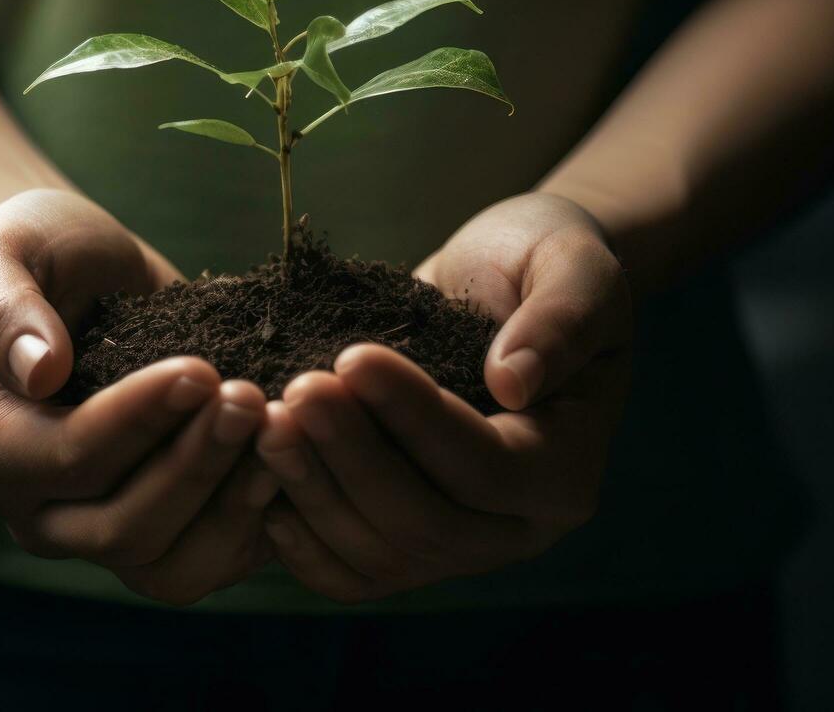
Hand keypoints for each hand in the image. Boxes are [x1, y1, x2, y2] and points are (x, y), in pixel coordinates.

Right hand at [0, 188, 278, 604]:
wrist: (91, 275)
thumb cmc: (40, 257)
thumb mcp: (4, 253)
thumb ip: (2, 308)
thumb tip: (38, 371)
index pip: (68, 458)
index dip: (138, 419)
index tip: (198, 369)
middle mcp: (42, 513)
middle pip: (122, 527)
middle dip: (194, 464)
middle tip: (250, 397)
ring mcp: (104, 535)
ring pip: (169, 566)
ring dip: (232, 500)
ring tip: (276, 426)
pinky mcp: (170, 535)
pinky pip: (215, 560)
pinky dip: (258, 517)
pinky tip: (290, 453)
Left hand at [255, 192, 630, 601]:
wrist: (499, 280)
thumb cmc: (542, 263)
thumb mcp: (574, 267)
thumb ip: (559, 320)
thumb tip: (514, 381)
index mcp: (567, 468)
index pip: (487, 466)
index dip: (415, 417)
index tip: (352, 357)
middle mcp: (517, 526)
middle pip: (427, 525)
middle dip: (353, 458)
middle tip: (295, 391)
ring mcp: (458, 544)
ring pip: (379, 553)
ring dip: (314, 490)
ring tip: (263, 420)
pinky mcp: (404, 542)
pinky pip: (349, 571)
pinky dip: (300, 536)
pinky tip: (259, 477)